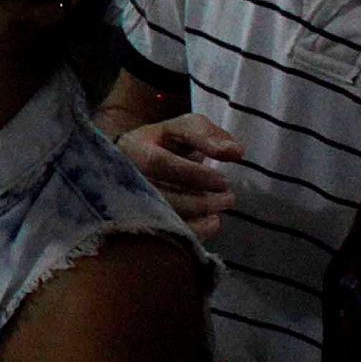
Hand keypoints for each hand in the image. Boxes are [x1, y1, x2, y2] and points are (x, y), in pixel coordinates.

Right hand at [121, 113, 241, 241]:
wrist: (138, 161)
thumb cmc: (166, 143)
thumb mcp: (184, 128)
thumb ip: (208, 135)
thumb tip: (235, 151)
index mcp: (133, 148)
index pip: (158, 163)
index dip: (193, 175)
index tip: (223, 181)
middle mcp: (125, 177)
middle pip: (159, 195)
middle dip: (199, 200)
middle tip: (229, 197)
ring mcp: (129, 201)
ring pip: (161, 217)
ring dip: (198, 215)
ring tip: (222, 206)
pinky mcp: (141, 220)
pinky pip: (165, 233)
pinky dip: (194, 230)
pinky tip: (212, 221)